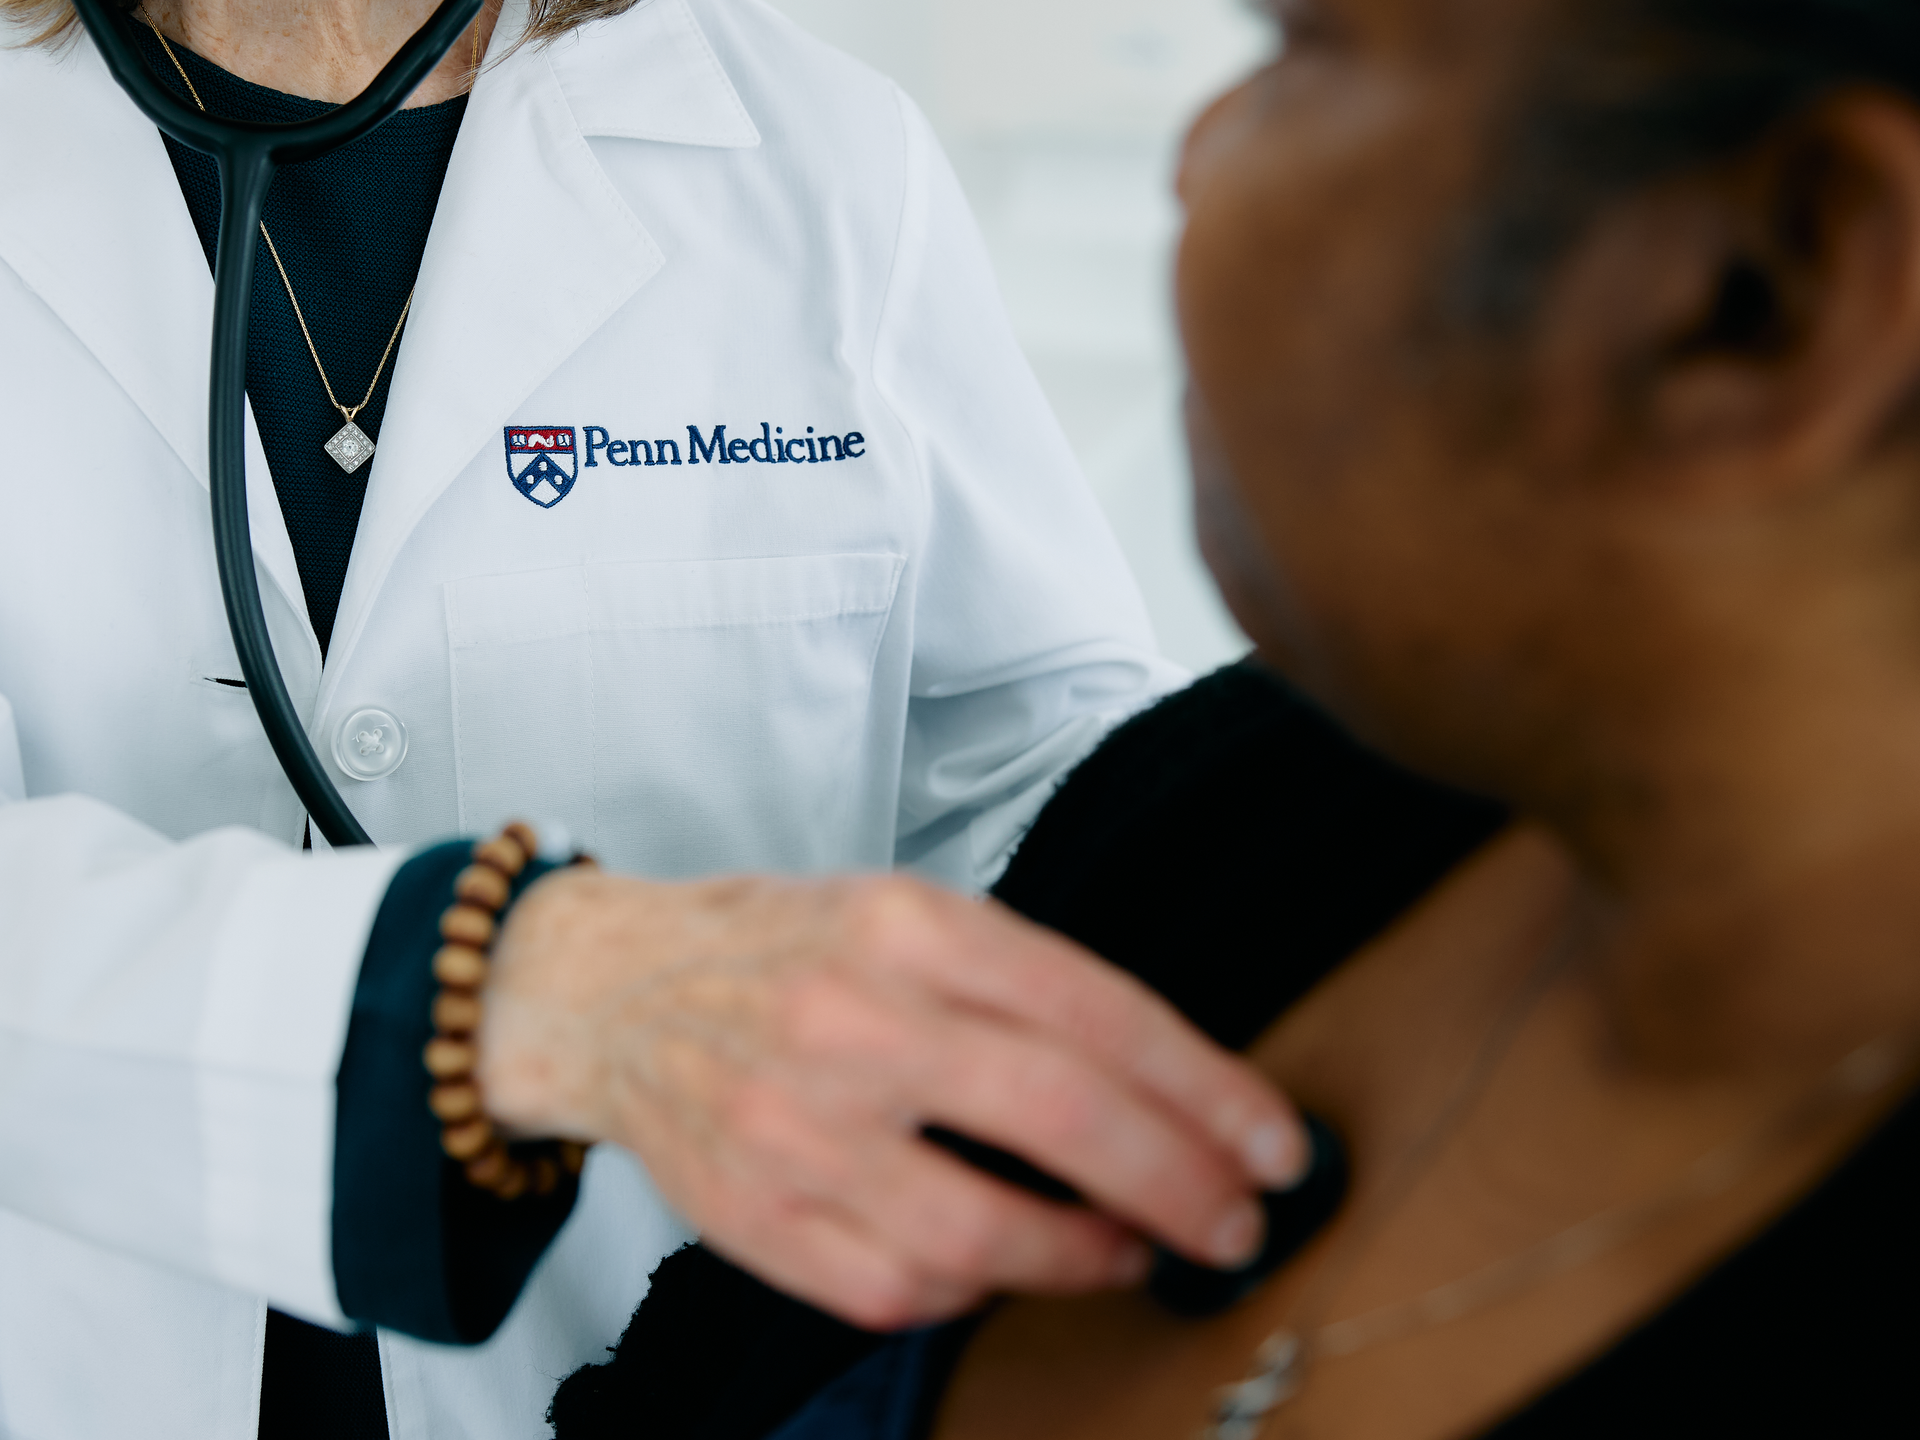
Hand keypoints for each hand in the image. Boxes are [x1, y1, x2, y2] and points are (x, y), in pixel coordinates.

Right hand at [479, 869, 1304, 1328]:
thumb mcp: (902, 912)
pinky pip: (895, 1291)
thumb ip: (1020, 985)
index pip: (1095, 1008)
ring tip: (1129, 1251)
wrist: (605, 990)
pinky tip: (1003, 1270)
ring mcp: (794, 1128)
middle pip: (1062, 1116)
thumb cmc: (779, 949)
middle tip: (1235, 1224)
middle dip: (1179, 1183)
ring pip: (982, 1234)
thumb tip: (1163, 1088)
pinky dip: (972, 1294)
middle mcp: (853, 1020)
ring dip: (1084, 1258)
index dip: (1205, 1087)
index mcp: (908, 925)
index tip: (1271, 1144)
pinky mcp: (751, 1218)